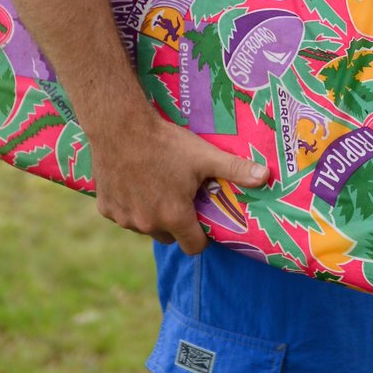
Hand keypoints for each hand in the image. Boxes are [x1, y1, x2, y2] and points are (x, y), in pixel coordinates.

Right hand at [91, 103, 266, 255]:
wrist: (119, 126)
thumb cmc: (165, 142)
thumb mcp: (204, 156)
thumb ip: (236, 169)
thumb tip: (267, 177)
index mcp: (174, 217)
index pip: (194, 247)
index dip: (202, 235)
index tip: (202, 217)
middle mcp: (148, 225)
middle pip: (169, 237)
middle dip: (176, 223)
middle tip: (179, 195)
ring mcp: (124, 219)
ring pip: (144, 226)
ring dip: (151, 214)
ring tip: (156, 185)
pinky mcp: (106, 209)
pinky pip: (123, 215)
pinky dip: (129, 205)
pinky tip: (133, 181)